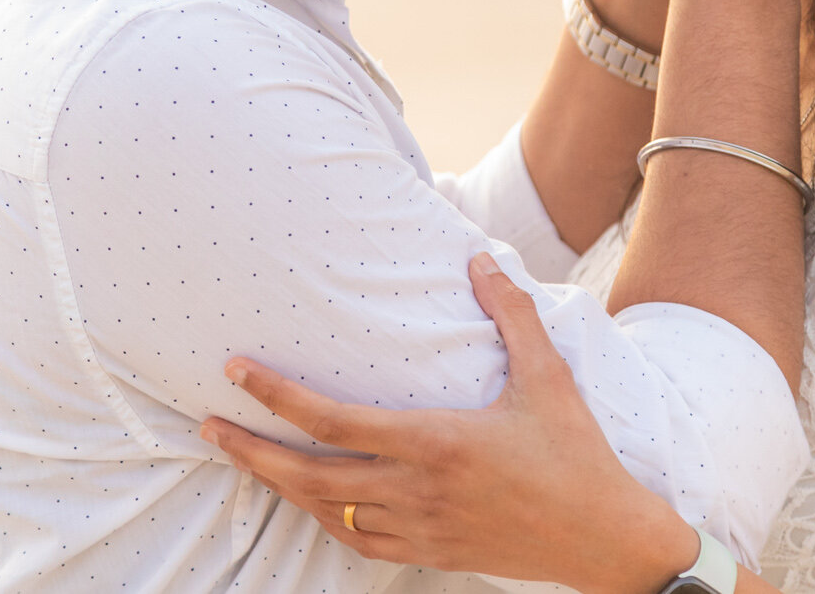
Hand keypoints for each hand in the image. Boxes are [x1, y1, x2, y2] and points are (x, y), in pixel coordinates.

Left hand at [201, 253, 698, 593]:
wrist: (606, 538)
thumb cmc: (577, 455)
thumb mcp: (548, 377)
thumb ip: (511, 315)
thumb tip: (483, 261)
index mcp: (436, 441)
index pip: (332, 420)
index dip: (276, 395)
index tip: (237, 373)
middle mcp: (415, 490)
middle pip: (307, 476)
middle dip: (250, 451)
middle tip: (209, 425)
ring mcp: (419, 528)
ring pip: (325, 512)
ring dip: (278, 486)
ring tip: (245, 458)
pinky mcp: (431, 553)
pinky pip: (358, 541)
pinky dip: (324, 520)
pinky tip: (312, 502)